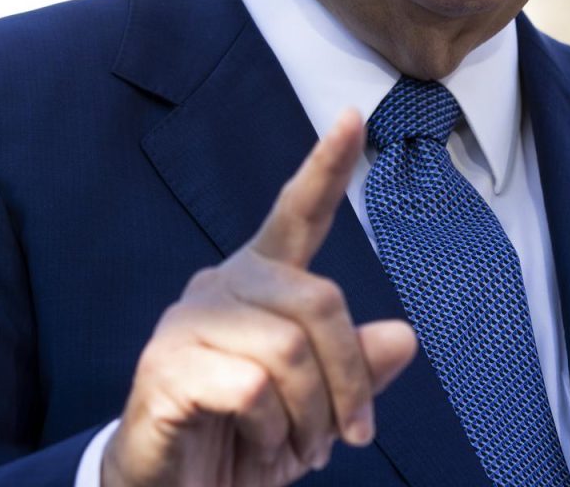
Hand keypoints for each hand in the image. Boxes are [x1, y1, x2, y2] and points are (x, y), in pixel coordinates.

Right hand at [103, 110, 418, 486]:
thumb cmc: (242, 441)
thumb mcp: (316, 412)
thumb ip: (355, 371)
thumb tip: (403, 338)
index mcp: (261, 284)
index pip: (298, 213)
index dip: (327, 167)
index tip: (355, 117)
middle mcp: (221, 286)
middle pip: (319, 302)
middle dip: (349, 381)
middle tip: (346, 439)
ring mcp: (188, 323)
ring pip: (289, 350)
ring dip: (310, 419)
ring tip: (294, 451)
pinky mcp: (165, 366)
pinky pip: (252, 388)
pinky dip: (270, 432)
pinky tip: (257, 447)